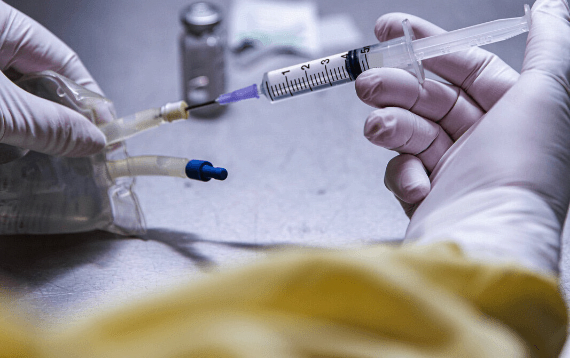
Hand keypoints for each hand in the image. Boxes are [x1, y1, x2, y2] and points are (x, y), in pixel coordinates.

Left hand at [0, 1, 106, 155]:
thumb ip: (48, 124)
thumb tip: (93, 140)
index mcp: (0, 22)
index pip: (64, 60)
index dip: (91, 99)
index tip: (107, 132)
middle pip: (42, 80)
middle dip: (57, 117)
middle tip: (75, 149)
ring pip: (18, 98)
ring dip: (27, 127)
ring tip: (27, 146)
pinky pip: (1, 108)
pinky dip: (6, 129)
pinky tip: (8, 143)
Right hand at [357, 0, 569, 272]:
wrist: (486, 240)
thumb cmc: (523, 174)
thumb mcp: (546, 94)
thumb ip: (549, 44)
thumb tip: (549, 6)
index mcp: (515, 113)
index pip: (467, 67)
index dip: (430, 46)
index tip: (391, 32)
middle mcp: (487, 140)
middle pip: (432, 98)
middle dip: (396, 86)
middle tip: (367, 80)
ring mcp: (455, 169)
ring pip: (411, 132)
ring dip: (390, 125)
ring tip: (377, 127)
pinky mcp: (430, 196)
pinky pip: (404, 172)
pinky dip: (402, 174)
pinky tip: (414, 181)